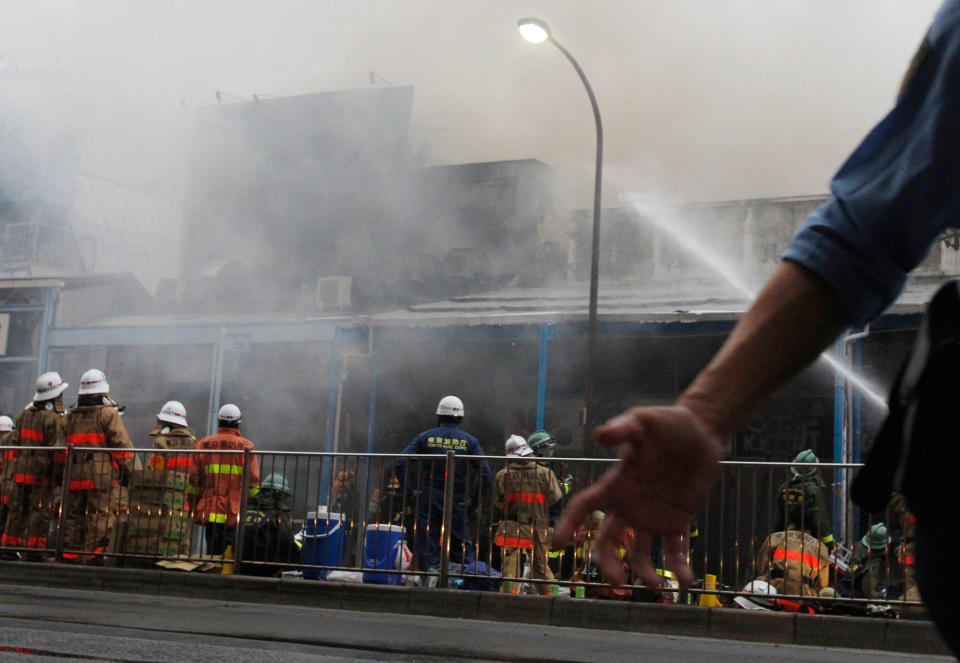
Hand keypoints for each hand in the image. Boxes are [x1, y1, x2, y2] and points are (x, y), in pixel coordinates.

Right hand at [554, 405, 722, 588]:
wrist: (701, 431)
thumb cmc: (667, 423)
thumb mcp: (642, 421)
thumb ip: (623, 429)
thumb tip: (599, 434)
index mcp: (616, 485)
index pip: (585, 507)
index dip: (569, 525)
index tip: (558, 545)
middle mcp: (630, 505)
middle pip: (609, 540)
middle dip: (609, 563)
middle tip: (617, 582)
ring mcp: (653, 516)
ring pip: (640, 552)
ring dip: (644, 572)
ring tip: (656, 586)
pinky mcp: (678, 520)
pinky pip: (675, 549)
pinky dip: (679, 567)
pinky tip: (684, 581)